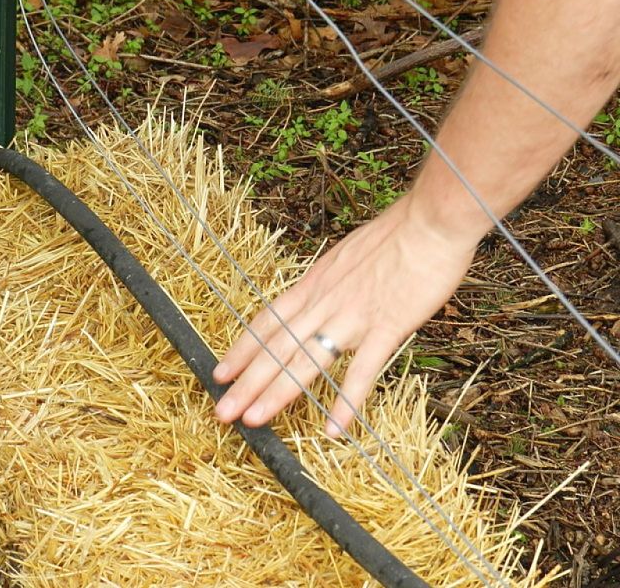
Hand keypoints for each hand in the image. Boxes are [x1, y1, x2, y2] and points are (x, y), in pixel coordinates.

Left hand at [212, 192, 475, 437]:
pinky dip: (346, 402)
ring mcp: (351, 317)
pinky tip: (334, 429)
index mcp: (314, 284)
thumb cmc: (396, 233)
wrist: (430, 220)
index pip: (268, 322)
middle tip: (223, 411)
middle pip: (276, 347)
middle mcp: (323, 302)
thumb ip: (330, 281)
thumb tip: (320, 294)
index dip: (242, 350)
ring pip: (305, 360)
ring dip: (276, 393)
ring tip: (253, 419)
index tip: (220, 372)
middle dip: (246, 382)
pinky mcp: (385, 328)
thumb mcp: (347, 255)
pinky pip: (361, 372)